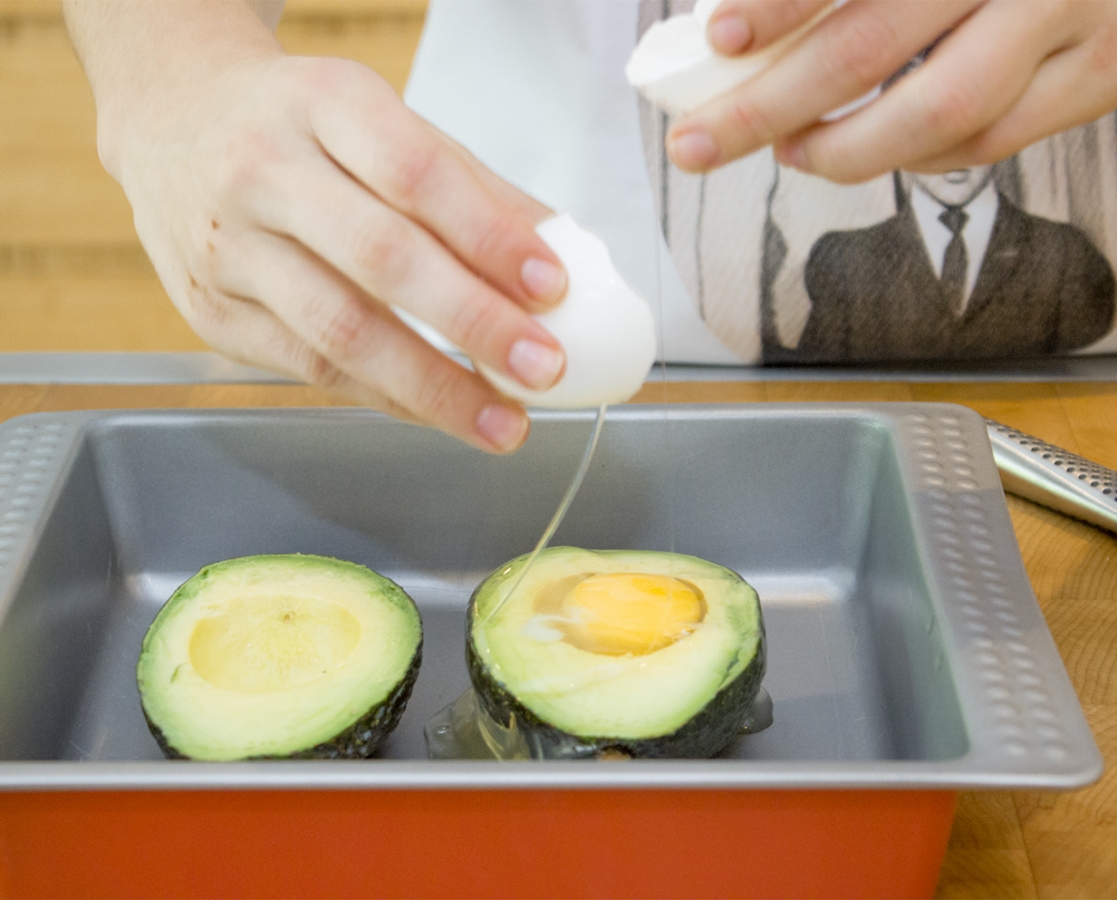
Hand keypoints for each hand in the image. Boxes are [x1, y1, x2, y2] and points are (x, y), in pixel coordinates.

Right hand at [65, 1, 567, 453]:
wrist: (172, 119)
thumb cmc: (299, 125)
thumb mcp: (382, 123)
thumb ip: (469, 187)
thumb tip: (558, 253)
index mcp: (320, 103)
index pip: (414, 172)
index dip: (487, 234)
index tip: (551, 286)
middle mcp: (262, 170)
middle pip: (379, 258)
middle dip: (473, 322)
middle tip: (542, 368)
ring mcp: (226, 246)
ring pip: (339, 331)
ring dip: (434, 387)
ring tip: (504, 422)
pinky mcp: (208, 311)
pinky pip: (309, 368)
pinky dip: (386, 396)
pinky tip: (438, 411)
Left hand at [667, 0, 1116, 182]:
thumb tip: (734, 24)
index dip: (782, 3)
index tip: (721, 37)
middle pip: (870, 43)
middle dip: (767, 107)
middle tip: (697, 143)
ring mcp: (1073, 16)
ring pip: (935, 112)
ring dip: (842, 151)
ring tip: (787, 151)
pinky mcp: (1100, 74)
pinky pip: (988, 142)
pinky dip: (915, 157)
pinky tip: (867, 148)